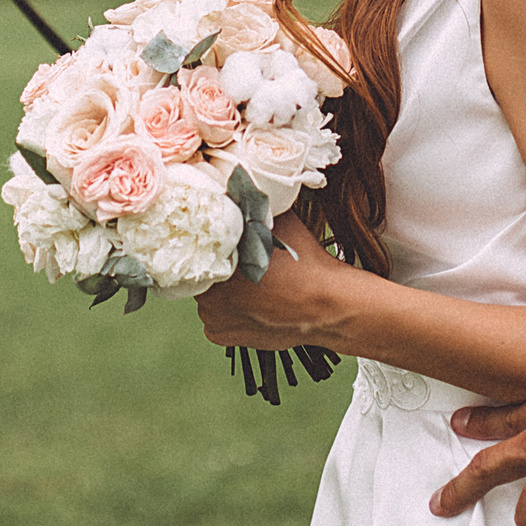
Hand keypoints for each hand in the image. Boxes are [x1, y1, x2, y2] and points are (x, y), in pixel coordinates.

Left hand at [194, 215, 351, 351]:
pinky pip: (216, 320)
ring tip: (251, 286)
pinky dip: (228, 313)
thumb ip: (252, 206)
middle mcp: (208, 293)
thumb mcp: (279, 222)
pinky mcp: (222, 337)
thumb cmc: (304, 264)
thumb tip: (237, 188)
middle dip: (219, 266)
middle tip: (243, 264)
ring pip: (207, 297)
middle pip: (203, 271)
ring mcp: (213, 318)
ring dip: (221, 292)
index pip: (200, 247)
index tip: (230, 244)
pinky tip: (251, 305)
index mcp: (218, 260)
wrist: (326, 306)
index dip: (215, 244)